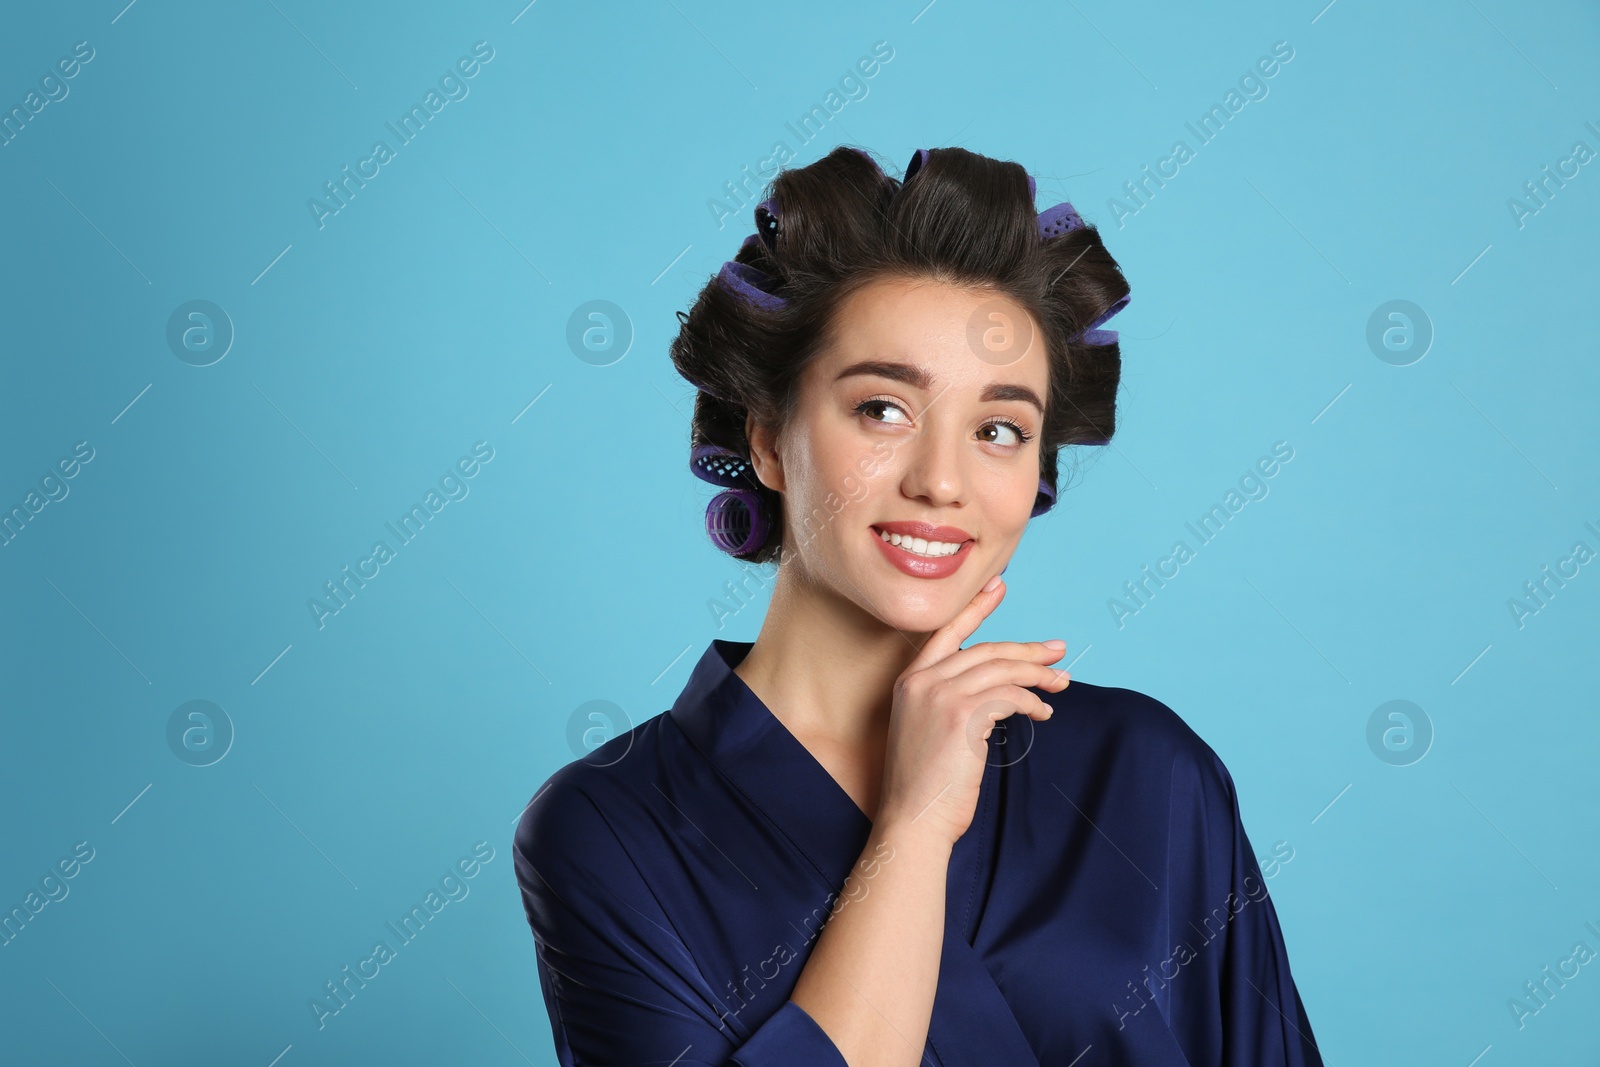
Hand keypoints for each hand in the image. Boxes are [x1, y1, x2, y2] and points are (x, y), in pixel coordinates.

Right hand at [875, 576, 1069, 849]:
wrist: (912, 821)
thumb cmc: (924, 787)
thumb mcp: (928, 732)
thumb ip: (951, 703)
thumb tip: (997, 690)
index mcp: (909, 681)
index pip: (947, 633)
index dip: (976, 608)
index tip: (1000, 586)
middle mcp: (921, 681)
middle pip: (986, 650)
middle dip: (1027, 649)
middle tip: (1059, 650)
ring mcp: (940, 695)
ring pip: (1002, 669)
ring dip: (1038, 675)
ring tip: (1061, 684)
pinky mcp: (961, 714)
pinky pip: (1009, 696)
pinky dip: (1032, 703)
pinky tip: (1042, 715)